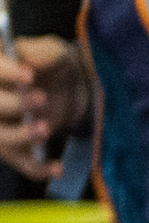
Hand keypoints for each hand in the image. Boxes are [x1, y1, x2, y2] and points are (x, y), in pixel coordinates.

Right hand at [0, 36, 87, 180]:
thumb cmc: (53, 66)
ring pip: (1, 138)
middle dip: (12, 104)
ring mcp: (2, 127)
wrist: (69, 89)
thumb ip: (44, 54)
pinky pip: (23, 164)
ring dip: (20, 136)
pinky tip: (57, 168)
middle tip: (41, 97)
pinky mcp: (17, 149)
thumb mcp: (53, 54)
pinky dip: (39, 168)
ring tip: (45, 128)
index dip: (5, 72)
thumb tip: (32, 62)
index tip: (29, 74)